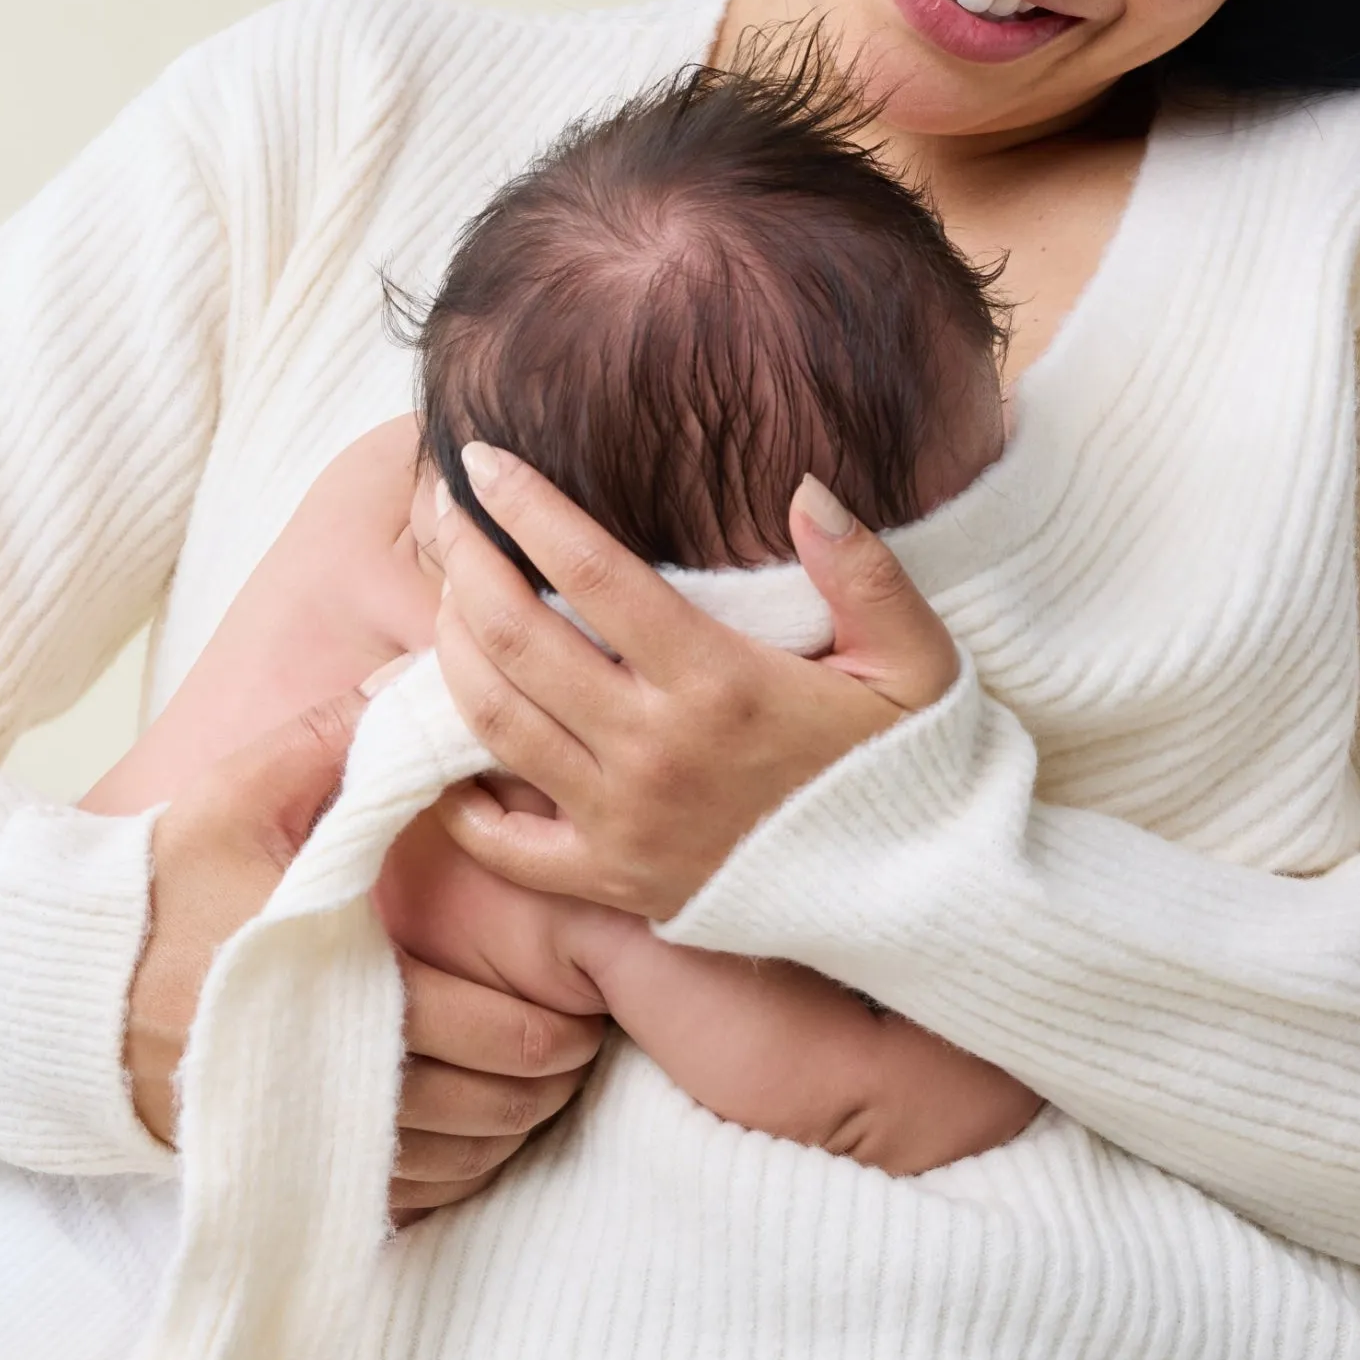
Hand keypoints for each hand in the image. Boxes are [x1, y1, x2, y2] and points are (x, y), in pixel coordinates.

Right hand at [125, 687, 600, 1205]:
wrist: (62, 990)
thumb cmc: (160, 886)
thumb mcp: (238, 794)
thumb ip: (336, 738)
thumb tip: (424, 682)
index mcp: (329, 971)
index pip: (478, 1026)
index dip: (552, 1020)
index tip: (586, 995)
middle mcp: (322, 1066)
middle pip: (486, 1101)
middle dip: (551, 1072)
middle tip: (583, 1035)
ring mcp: (303, 1129)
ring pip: (456, 1159)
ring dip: (514, 1127)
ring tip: (546, 1083)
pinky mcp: (282, 1165)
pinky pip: (406, 1200)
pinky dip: (455, 1175)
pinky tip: (477, 1135)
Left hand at [432, 450, 961, 920]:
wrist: (913, 899)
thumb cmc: (906, 768)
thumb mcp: (914, 661)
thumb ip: (864, 571)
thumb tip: (806, 490)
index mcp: (720, 683)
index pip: (594, 575)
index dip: (527, 509)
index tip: (483, 461)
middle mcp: (655, 751)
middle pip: (520, 642)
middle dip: (465, 567)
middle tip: (445, 519)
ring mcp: (623, 822)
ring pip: (495, 725)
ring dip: (451, 654)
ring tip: (445, 602)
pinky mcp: (611, 882)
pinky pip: (505, 847)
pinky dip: (460, 798)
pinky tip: (446, 745)